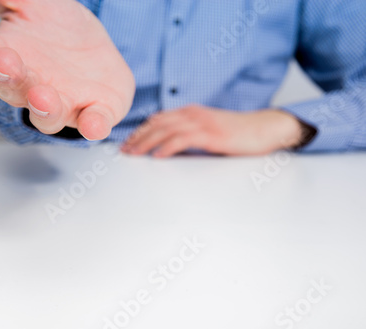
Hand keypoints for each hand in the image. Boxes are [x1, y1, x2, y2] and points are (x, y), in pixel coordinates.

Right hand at [0, 0, 134, 139]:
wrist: (98, 55)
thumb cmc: (60, 32)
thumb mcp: (34, 4)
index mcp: (9, 57)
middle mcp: (30, 86)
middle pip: (10, 87)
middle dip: (6, 75)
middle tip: (1, 60)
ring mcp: (63, 103)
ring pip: (47, 114)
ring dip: (44, 108)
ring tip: (42, 97)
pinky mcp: (95, 112)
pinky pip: (93, 123)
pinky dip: (93, 126)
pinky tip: (92, 125)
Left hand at [122, 105, 304, 156]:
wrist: (264, 128)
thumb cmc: (237, 132)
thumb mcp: (208, 130)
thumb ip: (189, 135)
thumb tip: (169, 149)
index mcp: (191, 112)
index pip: (159, 119)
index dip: (141, 130)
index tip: (128, 142)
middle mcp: (193, 114)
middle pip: (157, 123)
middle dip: (138, 137)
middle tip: (124, 150)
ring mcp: (202, 123)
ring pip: (166, 130)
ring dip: (146, 142)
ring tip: (133, 153)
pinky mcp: (211, 135)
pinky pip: (183, 139)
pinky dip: (167, 146)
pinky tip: (157, 155)